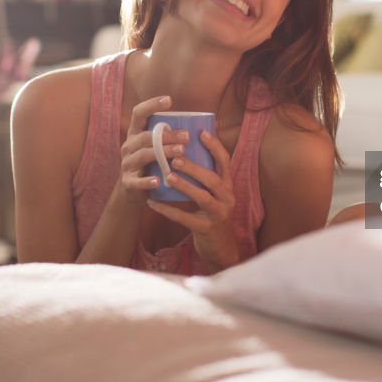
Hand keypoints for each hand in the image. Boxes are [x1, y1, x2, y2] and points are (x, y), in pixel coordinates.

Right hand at [115, 96, 188, 206]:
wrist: (133, 193)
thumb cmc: (152, 165)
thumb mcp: (157, 148)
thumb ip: (172, 137)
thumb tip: (208, 125)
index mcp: (135, 134)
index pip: (138, 113)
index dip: (151, 105)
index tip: (169, 100)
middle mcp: (128, 146)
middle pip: (145, 136)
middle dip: (166, 135)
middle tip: (186, 136)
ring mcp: (126, 164)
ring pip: (143, 155)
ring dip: (162, 153)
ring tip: (181, 152)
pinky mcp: (127, 182)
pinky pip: (136, 181)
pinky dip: (147, 181)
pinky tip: (158, 180)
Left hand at [147, 129, 239, 271]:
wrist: (220, 248)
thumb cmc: (212, 215)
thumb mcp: (215, 195)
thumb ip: (205, 178)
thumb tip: (183, 151)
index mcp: (228, 186)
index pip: (225, 162)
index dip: (214, 146)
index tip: (201, 132)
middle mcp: (227, 198)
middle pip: (213, 179)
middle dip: (195, 167)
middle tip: (176, 158)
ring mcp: (218, 215)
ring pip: (202, 197)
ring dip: (184, 185)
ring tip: (167, 176)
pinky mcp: (206, 230)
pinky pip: (185, 218)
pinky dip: (168, 210)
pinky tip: (153, 203)